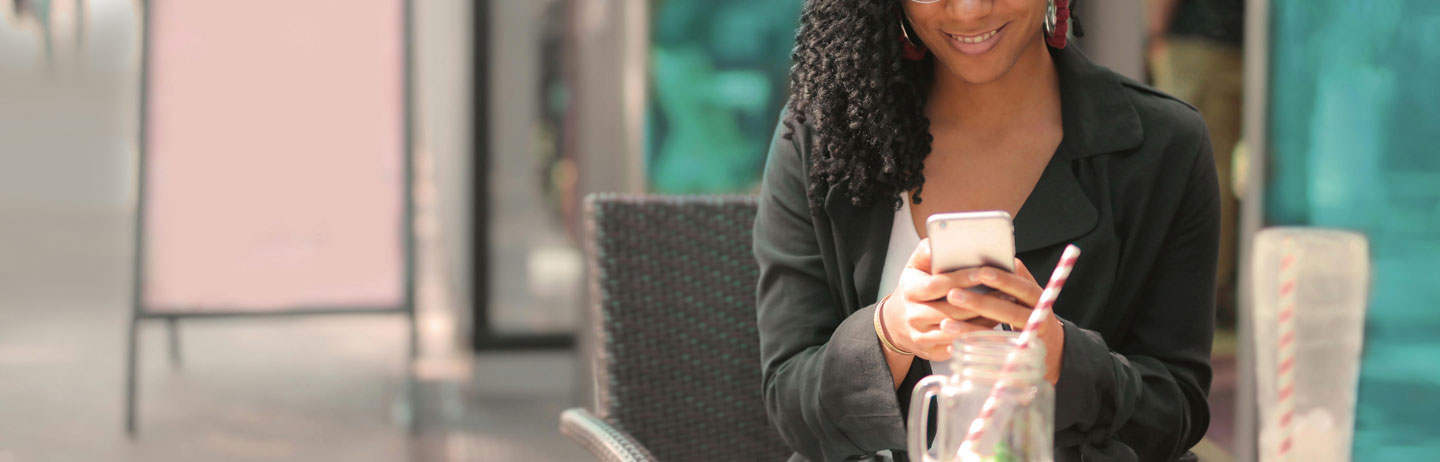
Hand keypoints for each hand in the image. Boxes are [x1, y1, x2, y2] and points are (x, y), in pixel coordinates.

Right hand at [879, 239, 1000, 361]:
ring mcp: (922, 337)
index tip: (984, 271)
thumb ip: (928, 251)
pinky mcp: (932, 352)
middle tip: (1006, 290)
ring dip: (984, 319)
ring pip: (958, 330)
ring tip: (1004, 306)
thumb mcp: (915, 266)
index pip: (938, 285)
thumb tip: (941, 240)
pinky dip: (978, 334)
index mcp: (910, 291)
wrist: (896, 323)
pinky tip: (994, 323)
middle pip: (951, 311)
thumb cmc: (914, 288)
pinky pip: (960, 344)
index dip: (962, 279)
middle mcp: (913, 316)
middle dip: (980, 301)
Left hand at [942, 259, 1065, 383]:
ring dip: (972, 328)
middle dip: (981, 303)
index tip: (981, 271)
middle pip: (1011, 311)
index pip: (1023, 286)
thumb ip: (1007, 278)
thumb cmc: (1024, 309)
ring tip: (946, 323)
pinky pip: (994, 353)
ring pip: (999, 335)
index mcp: (1036, 296)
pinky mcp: (1019, 356)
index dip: (1004, 279)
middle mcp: (1037, 317)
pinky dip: (973, 347)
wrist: (1049, 347)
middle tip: (953, 294)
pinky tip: (952, 345)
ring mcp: (1030, 338)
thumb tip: (976, 258)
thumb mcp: (1021, 292)